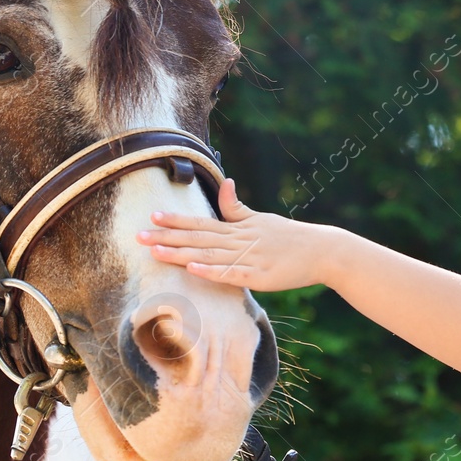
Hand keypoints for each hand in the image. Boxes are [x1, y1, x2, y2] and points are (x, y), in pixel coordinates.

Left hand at [137, 178, 334, 291]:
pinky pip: (232, 274)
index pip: (201, 222)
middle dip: (167, 238)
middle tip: (138, 237)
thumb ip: (237, 207)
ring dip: (181, 254)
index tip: (151, 216)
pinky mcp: (260, 276)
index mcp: (238, 228)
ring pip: (209, 255)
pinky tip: (194, 271)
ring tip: (155, 253)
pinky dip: (213, 272)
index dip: (176, 220)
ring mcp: (249, 258)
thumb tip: (225, 183)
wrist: (322, 250)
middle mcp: (239, 240)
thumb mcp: (261, 218)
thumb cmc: (290, 237)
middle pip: (197, 238)